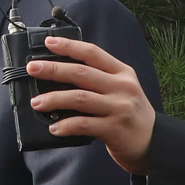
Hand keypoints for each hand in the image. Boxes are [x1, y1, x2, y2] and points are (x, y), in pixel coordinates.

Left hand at [25, 34, 156, 173]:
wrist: (153, 142)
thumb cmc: (130, 114)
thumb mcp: (122, 89)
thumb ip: (99, 79)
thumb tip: (59, 75)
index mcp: (122, 72)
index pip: (92, 53)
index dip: (69, 46)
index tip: (48, 42)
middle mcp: (122, 87)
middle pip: (82, 74)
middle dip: (53, 70)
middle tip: (32, 68)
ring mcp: (119, 108)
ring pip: (79, 98)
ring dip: (54, 99)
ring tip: (36, 102)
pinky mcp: (114, 129)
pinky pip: (84, 125)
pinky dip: (66, 125)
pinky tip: (54, 128)